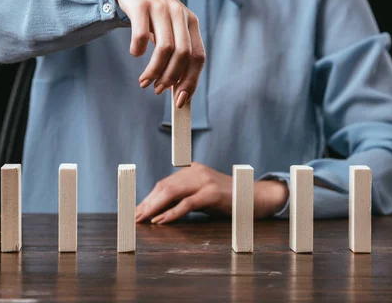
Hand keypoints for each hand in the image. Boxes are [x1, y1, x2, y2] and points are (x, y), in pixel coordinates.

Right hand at [113, 0, 205, 107]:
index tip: (180, 101)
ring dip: (154, 71)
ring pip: (165, 48)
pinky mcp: (141, 5)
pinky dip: (138, 50)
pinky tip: (135, 54)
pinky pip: (141, 34)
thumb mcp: (170, 28)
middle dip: (171, 78)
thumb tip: (178, 88)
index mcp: (191, 23)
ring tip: (144, 81)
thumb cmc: (154, 11)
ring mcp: (161, 8)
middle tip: (158, 90)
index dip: (191, 81)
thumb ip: (176, 53)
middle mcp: (179, 14)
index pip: (198, 57)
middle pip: (183, 55)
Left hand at [135, 162, 288, 223]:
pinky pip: (187, 203)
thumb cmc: (229, 200)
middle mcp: (197, 171)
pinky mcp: (213, 193)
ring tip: (142, 220)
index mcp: (193, 170)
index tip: (136, 211)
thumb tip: (160, 210)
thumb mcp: (203, 196)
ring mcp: (205, 181)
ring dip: (154, 207)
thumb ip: (185, 197)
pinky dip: (171, 212)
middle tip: (135, 217)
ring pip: (171, 192)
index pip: (165, 183)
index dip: (149, 198)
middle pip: (164, 186)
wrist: (256, 198)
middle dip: (147, 203)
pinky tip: (160, 220)